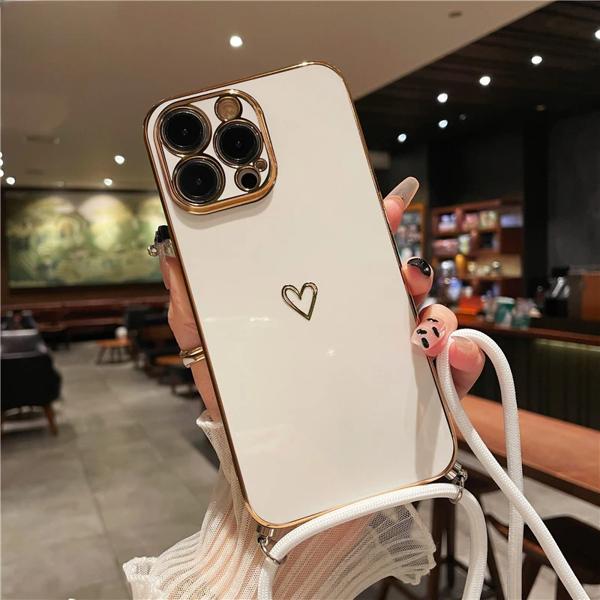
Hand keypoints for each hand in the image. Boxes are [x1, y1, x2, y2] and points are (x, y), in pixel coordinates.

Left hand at [160, 176, 483, 419]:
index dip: (363, 225)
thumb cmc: (251, 421)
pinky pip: (451, 371)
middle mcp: (359, 329)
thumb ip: (193, 313)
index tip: (380, 204)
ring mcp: (391, 361)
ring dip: (435, 309)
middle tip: (403, 263)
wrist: (290, 491)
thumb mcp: (215, 364)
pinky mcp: (418, 399)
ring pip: (429, 317)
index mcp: (317, 312)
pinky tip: (446, 358)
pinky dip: (458, 359)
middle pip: (394, 280)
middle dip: (405, 264)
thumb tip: (173, 255)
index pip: (343, 258)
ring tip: (421, 326)